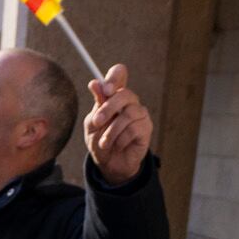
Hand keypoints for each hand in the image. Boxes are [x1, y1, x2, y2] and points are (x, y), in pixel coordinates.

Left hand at [83, 67, 152, 183]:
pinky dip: (120, 140)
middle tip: (97, 122)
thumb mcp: (92, 123)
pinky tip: (118, 146)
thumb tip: (94, 83)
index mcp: (114, 95)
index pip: (119, 73)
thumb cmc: (100, 141)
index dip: (114, 76)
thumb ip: (97, 104)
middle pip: (125, 93)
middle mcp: (129, 101)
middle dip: (108, 108)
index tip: (105, 90)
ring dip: (111, 131)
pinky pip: (133, 129)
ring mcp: (140, 114)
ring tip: (104, 143)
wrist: (108, 165)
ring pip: (128, 114)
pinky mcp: (146, 128)